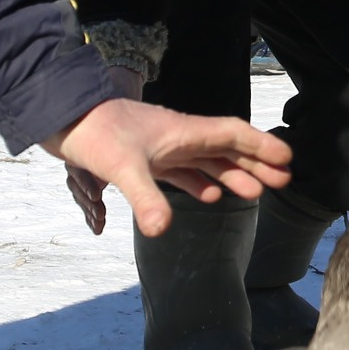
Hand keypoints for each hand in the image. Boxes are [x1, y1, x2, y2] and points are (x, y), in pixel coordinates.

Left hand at [44, 72, 288, 237]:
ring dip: (232, 175)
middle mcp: (178, 137)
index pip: (232, 135)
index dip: (261, 147)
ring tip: (256, 193)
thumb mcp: (122, 167)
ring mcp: (162, 147)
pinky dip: (201, 182)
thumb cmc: (94, 134)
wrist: (61, 119)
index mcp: (182, 132)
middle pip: (226, 149)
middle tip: (283, 182)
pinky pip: (184, 171)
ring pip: (208, 161)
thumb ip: (145, 198)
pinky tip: (209, 197)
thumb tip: (162, 230)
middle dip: (255, 164)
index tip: (287, 160)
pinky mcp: (145, 158)